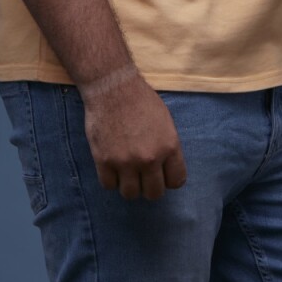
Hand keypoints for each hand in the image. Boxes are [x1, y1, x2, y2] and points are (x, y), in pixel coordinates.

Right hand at [82, 73, 187, 200]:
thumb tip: (166, 168)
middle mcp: (149, 158)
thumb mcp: (165, 122)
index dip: (169, 179)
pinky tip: (112, 167)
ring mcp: (126, 162)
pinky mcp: (104, 161)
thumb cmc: (141, 100)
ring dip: (129, 185)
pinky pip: (109, 186)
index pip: (177, 181)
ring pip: (131, 194)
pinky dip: (111, 180)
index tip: (161, 175)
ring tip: (126, 172)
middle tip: (143, 176)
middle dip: (149, 186)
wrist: (113, 87)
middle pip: (154, 193)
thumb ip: (167, 147)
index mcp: (169, 147)